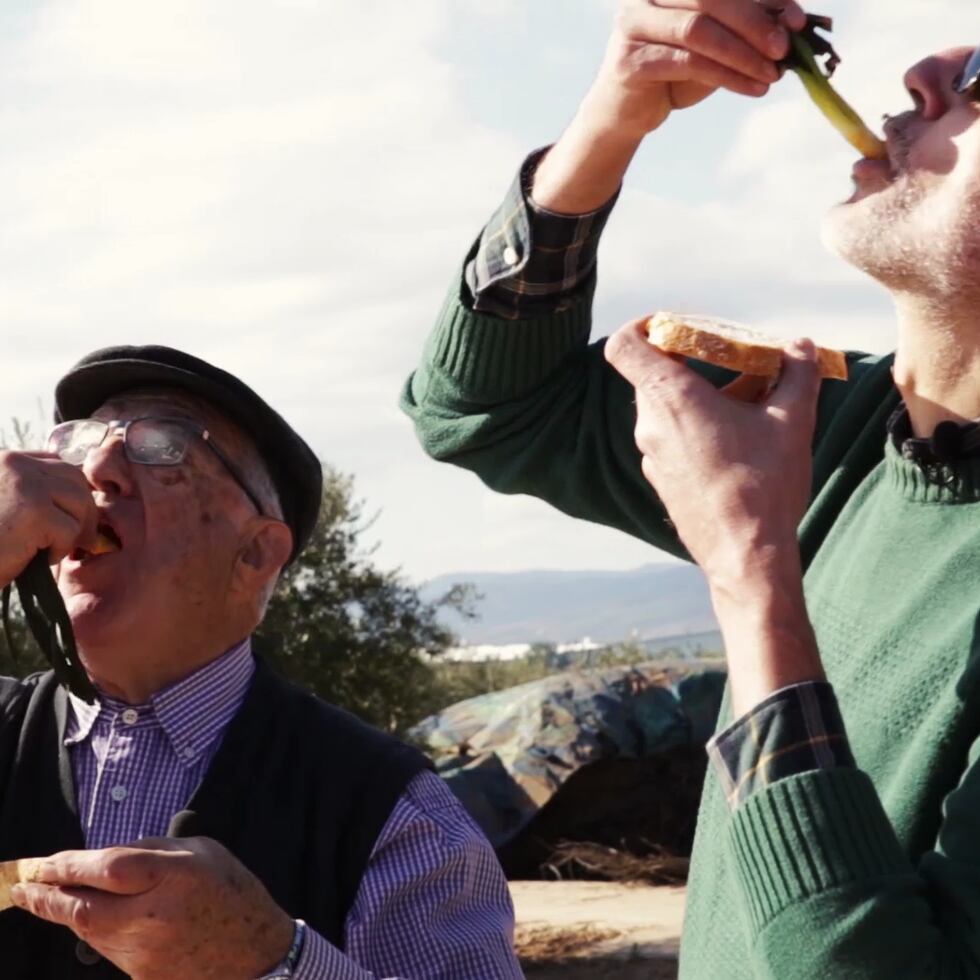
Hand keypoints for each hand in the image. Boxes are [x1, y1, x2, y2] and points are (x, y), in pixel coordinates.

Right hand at [0, 451, 99, 586]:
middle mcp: (15, 464)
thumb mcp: (1, 505)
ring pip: (79, 501)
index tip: (72, 514)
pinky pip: (69, 529)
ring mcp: (25, 484)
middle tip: (81, 537)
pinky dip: (59, 549)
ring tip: (50, 548)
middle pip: (73, 477)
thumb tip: (77, 494)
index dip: (69, 489)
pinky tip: (36, 558)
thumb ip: (26, 491)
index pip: (54, 462)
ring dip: (73, 530)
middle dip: (84, 508)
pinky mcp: (34, 511)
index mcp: (3, 459)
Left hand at [10, 837, 294, 979]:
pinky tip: (90, 916)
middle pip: (83, 908)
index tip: (44, 861)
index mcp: (175, 877)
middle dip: (45, 896)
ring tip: (44, 895)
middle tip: (20, 885)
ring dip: (65, 911)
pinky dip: (93, 930)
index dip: (69, 865)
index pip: (108, 868)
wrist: (254, 954)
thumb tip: (107, 856)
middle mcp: (156, 916)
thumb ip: (154, 850)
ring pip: (88, 930)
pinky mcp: (142, 975)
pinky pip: (107, 948)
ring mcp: (146, 952)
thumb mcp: (202, 852)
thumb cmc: (232, 893)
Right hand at [531, 0, 807, 213]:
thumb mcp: (715, 44)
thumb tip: (795, 22)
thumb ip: (744, 28)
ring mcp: (632, 24)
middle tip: (784, 49)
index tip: (797, 18)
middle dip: (755, 22)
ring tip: (771, 75)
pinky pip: (687, 63)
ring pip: (698, 30)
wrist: (626, 113)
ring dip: (742, 53)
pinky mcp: (629, 61)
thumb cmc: (675, 72)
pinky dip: (726, 76)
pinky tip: (752, 88)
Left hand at [606, 320, 824, 711]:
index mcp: (671, 398)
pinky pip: (670, 437)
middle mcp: (650, 424)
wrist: (745, 556)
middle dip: (691, 360)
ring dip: (698, 395)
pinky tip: (737, 439)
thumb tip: (800, 345)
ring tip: (748, 401)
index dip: (642, 325)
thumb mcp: (791, 420)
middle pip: (653, 374)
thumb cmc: (764, 486)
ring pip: (664, 408)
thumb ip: (796, 374)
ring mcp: (651, 455)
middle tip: (734, 362)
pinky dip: (694, 425)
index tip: (676, 324)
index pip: (624, 345)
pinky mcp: (661, 480)